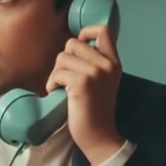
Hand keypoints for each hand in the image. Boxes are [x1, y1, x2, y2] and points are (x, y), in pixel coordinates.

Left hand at [45, 23, 124, 165]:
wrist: (98, 136)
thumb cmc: (95, 110)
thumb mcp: (103, 81)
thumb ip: (95, 62)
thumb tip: (74, 44)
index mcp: (113, 62)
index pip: (103, 30)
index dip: (85, 32)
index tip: (78, 48)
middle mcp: (107, 65)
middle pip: (73, 43)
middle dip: (63, 59)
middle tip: (65, 78)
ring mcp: (95, 73)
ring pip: (62, 58)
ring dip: (56, 74)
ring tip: (62, 88)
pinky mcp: (82, 83)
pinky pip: (57, 73)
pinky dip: (52, 84)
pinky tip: (57, 94)